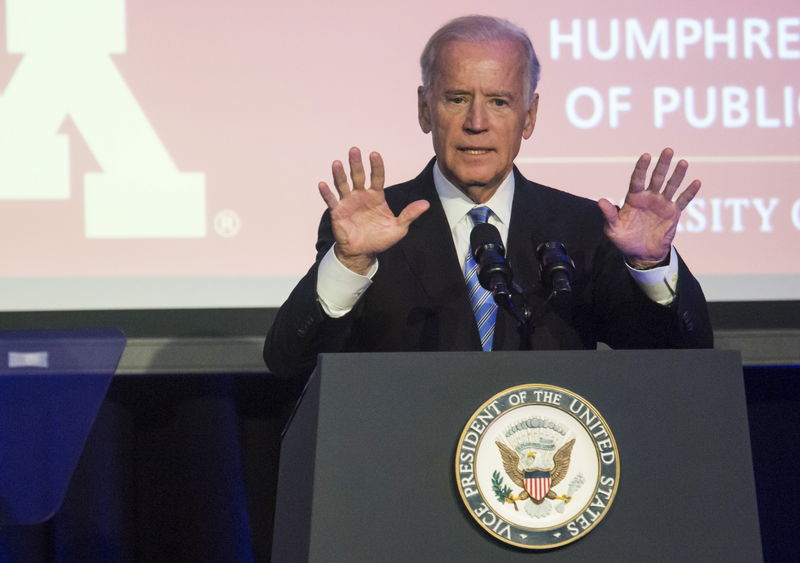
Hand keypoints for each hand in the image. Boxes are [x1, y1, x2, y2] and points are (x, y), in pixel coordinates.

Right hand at [318, 147, 429, 273]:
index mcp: (376, 196)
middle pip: (358, 176)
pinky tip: (322, 184)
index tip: (374, 154)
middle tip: (354, 150)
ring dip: (339, 174)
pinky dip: (326, 193)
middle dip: (356, 164)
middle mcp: (361, 195)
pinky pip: (331, 200)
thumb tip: (426, 204)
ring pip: (343, 184)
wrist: (363, 252)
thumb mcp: (399, 228)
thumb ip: (409, 214)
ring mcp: (348, 202)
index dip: (376, 166)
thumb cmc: (380, 238)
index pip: (377, 177)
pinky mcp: (337, 212)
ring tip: (337, 163)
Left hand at [598, 148, 700, 268]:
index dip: (641, 168)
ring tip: (683, 162)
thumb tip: (601, 201)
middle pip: (656, 178)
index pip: (637, 179)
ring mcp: (662, 204)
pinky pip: (683, 201)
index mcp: (633, 198)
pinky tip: (696, 182)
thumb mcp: (613, 229)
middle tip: (668, 150)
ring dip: (677, 174)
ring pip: (671, 186)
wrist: (642, 254)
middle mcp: (649, 198)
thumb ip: (609, 215)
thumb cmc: (625, 240)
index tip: (646, 156)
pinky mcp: (673, 213)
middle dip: (662, 164)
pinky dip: (689, 192)